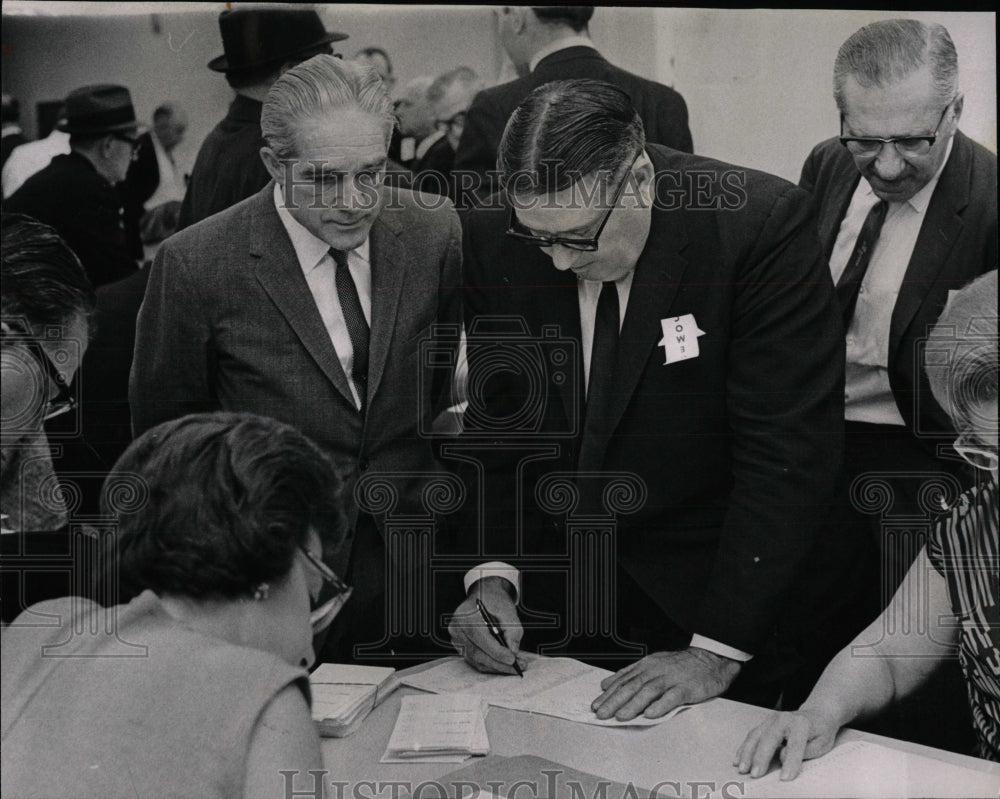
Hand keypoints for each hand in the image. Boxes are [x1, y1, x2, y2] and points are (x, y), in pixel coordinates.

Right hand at [447, 577, 523, 674]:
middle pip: (477, 653)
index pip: (480, 638)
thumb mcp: (508, 610)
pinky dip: (491, 664)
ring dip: (497, 666)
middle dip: (499, 663)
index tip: (512, 659)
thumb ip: (512, 630)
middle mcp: (456, 629)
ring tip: (515, 666)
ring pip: (477, 660)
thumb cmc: (494, 602)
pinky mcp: (460, 647)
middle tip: (518, 667)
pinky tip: (504, 664)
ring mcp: (456, 639)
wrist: (483, 597)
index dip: (496, 651)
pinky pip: (476, 661)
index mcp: (465, 615)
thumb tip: (513, 651)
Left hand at [591, 647, 740, 720]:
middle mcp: (656, 671)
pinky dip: (660, 706)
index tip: (596, 705)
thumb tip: (607, 684)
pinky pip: (671, 697)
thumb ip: (631, 674)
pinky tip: (650, 714)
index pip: (624, 680)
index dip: (609, 693)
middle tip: (601, 713)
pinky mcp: (686, 688)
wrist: (710, 659)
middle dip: (615, 701)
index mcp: (647, 665)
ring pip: (648, 691)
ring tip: (621, 716)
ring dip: (633, 705)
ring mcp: (671, 679)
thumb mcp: (653, 664)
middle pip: (632, 686)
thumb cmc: (680, 665)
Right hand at [734, 709, 838, 779]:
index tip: (784, 779)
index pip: (794, 745)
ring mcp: (771, 720)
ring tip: (742, 768)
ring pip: (756, 736)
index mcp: (801, 724)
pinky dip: (744, 748)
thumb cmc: (820, 732)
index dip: (790, 763)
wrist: (816, 714)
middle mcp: (783, 719)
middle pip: (769, 739)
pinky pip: (751, 736)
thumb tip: (783, 757)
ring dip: (747, 753)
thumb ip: (805, 751)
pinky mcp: (764, 724)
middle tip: (755, 775)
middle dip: (761, 758)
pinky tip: (738, 759)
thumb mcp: (821, 744)